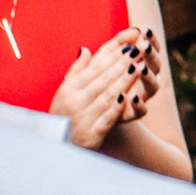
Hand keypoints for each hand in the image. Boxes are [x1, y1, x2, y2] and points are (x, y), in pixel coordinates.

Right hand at [49, 27, 151, 150]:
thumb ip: (77, 70)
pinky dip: (117, 108)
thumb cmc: (62, 116)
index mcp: (69, 89)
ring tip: (139, 68)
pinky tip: (129, 97)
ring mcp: (83, 119)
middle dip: (122, 64)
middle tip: (139, 51)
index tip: (129, 45)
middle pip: (103, 79)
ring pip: (107, 96)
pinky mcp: (91, 135)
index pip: (94, 68)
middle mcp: (74, 102)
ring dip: (125, 81)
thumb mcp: (64, 92)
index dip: (112, 56)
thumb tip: (85, 49)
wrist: (56, 148)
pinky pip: (106, 119)